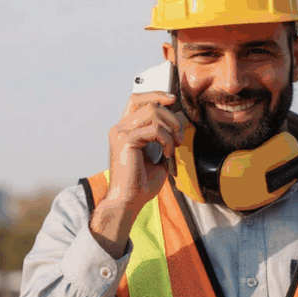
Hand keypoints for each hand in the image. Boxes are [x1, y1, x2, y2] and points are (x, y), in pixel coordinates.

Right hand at [90, 92, 184, 257]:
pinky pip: (154, 129)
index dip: (156, 94)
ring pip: (152, 112)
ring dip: (170, 128)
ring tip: (173, 146)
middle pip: (147, 102)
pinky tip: (166, 154)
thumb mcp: (156, 155)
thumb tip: (176, 120)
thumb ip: (161, 136)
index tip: (173, 100)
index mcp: (124, 129)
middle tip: (178, 136)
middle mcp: (119, 128)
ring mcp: (120, 133)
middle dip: (170, 115)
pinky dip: (166, 140)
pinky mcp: (125, 140)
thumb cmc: (141, 183)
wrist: (130, 202)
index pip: (137, 99)